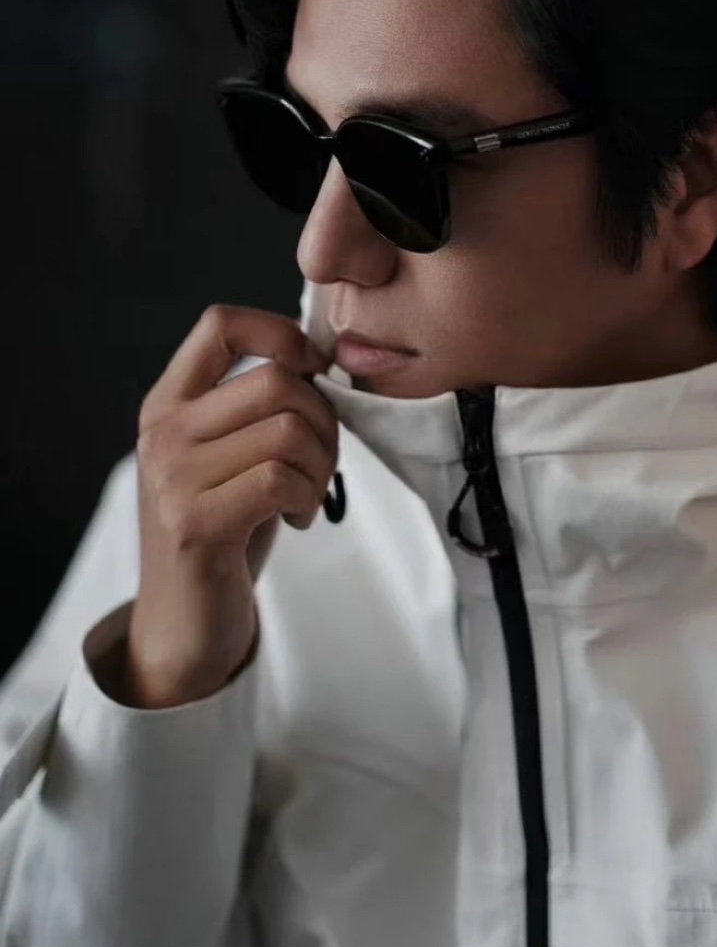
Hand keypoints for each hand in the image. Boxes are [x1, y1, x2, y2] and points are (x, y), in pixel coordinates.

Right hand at [124, 305, 337, 708]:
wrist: (185, 622)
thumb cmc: (225, 527)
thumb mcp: (232, 452)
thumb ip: (260, 405)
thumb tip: (325, 355)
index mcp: (168, 403)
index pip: (220, 324)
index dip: (282, 333)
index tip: (315, 372)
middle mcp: (162, 432)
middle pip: (276, 379)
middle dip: (325, 419)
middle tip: (322, 460)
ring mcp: (173, 477)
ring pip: (289, 429)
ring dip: (322, 465)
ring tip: (307, 494)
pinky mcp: (195, 522)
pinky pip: (282, 478)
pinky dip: (308, 497)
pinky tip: (297, 517)